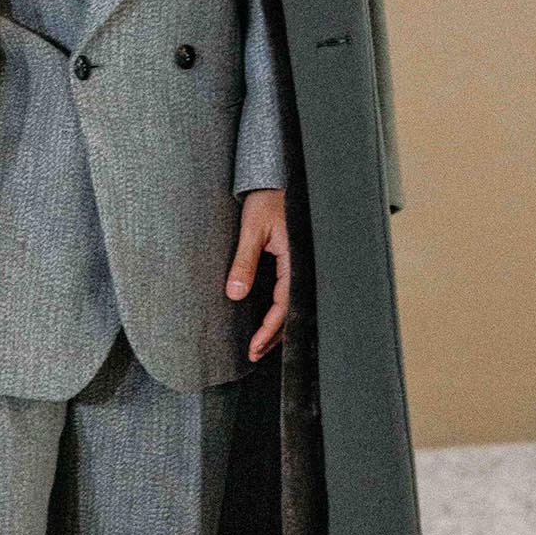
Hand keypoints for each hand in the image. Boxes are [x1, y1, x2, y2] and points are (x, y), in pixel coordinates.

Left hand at [226, 188, 288, 361]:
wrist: (275, 180)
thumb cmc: (265, 200)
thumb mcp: (251, 230)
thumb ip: (244, 261)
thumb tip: (235, 294)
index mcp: (295, 260)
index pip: (285, 305)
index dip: (269, 329)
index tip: (253, 347)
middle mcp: (300, 265)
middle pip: (291, 310)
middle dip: (274, 335)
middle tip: (254, 354)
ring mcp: (298, 264)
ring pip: (291, 303)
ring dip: (276, 325)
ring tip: (260, 345)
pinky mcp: (292, 261)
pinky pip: (289, 291)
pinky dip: (279, 309)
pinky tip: (269, 319)